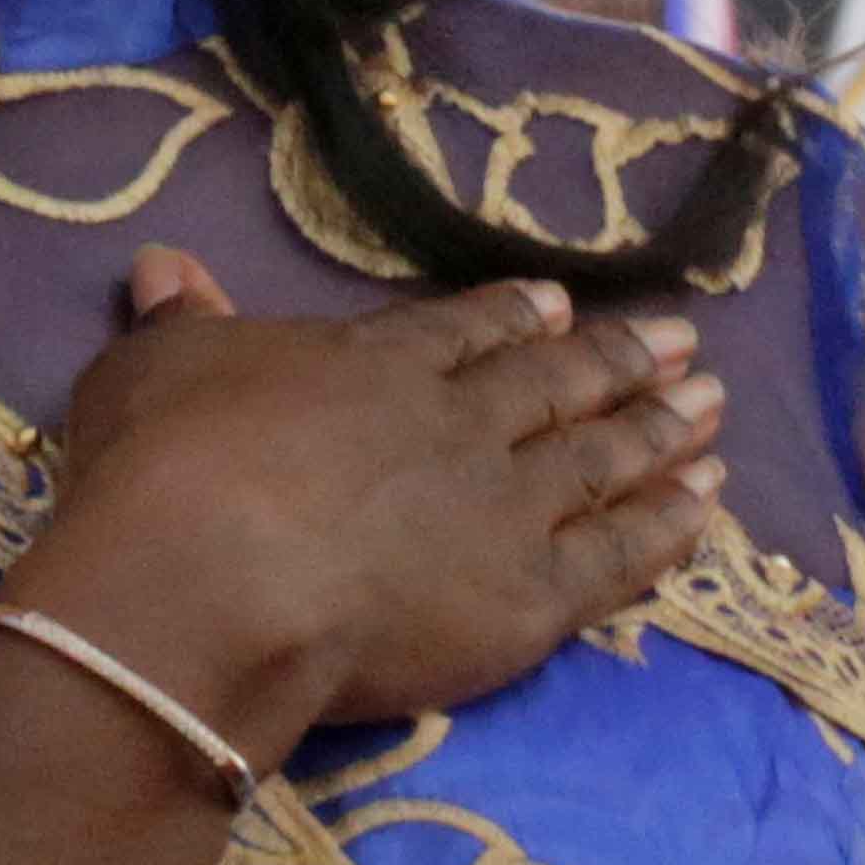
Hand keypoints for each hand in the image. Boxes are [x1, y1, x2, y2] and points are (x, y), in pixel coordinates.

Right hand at [7, 250, 720, 759]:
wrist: (210, 588)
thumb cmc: (165, 469)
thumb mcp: (149, 370)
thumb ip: (179, 320)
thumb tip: (164, 263)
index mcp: (376, 364)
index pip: (463, 331)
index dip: (515, 316)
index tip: (561, 304)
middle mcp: (460, 425)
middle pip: (556, 386)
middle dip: (621, 361)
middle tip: (683, 340)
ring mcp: (506, 511)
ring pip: (602, 462)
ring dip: (662, 432)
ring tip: (715, 407)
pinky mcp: (530, 601)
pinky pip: (619, 558)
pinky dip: (668, 528)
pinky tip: (706, 505)